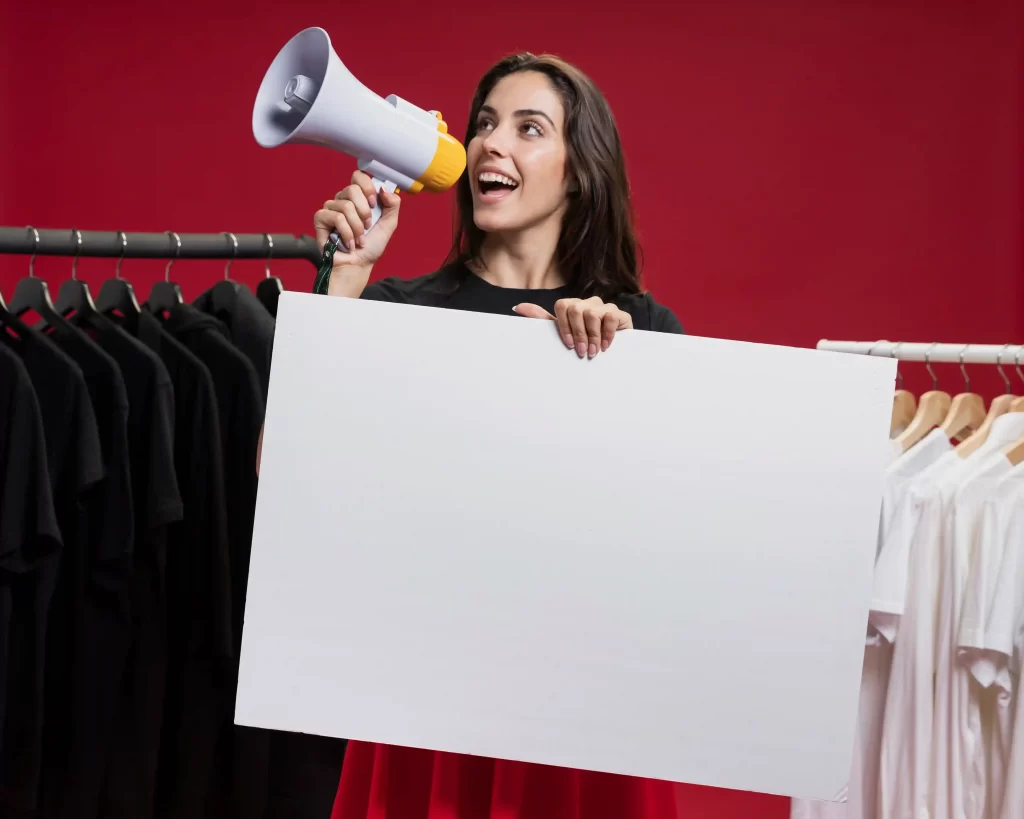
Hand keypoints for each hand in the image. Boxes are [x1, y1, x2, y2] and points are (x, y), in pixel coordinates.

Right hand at [313, 170, 400, 271]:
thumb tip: (384, 188)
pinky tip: (349, 243)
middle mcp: (343, 199)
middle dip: (364, 212)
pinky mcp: (321, 218)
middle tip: (367, 226)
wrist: (359, 264)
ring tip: (359, 239)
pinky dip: (347, 233)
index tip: (374, 204)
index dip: (367, 187)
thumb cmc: (371, 246)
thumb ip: (393, 204)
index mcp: (358, 197)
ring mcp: (331, 208)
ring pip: (345, 206)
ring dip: (357, 228)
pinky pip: (336, 218)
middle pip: (352, 189)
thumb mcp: (389, 224)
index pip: (359, 176)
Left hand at [514, 297, 632, 357]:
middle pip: (576, 309)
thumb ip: (542, 319)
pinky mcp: (619, 313)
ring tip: (593, 352)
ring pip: (592, 313)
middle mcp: (588, 303)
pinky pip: (610, 317)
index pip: (562, 305)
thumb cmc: (583, 342)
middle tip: (582, 352)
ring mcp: (604, 307)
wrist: (612, 351)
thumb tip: (517, 307)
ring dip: (592, 336)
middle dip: (578, 333)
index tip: (568, 344)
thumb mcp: (562, 332)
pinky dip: (607, 334)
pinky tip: (606, 346)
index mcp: (573, 306)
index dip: (564, 326)